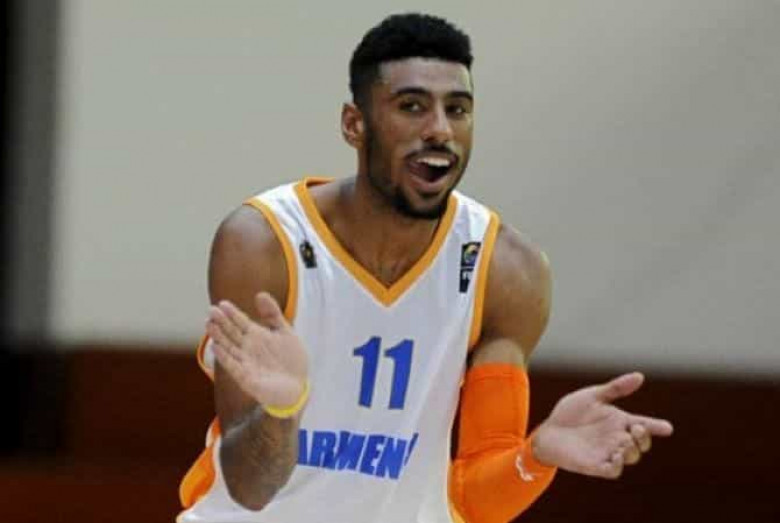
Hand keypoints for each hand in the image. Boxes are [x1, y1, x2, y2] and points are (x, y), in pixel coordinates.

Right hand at [206, 292, 308, 408]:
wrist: (298, 386)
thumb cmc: (291, 359)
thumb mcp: (285, 331)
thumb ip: (273, 314)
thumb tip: (259, 293)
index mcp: (257, 335)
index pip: (240, 321)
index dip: (232, 313)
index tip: (223, 303)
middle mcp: (248, 347)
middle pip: (231, 332)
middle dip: (221, 322)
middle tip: (211, 310)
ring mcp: (245, 362)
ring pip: (228, 347)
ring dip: (218, 337)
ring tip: (209, 324)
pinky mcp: (245, 377)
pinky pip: (232, 365)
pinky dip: (224, 356)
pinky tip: (216, 346)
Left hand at [531, 372, 672, 478]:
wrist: (548, 431)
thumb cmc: (570, 413)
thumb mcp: (592, 396)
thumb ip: (615, 388)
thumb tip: (640, 376)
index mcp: (619, 421)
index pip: (644, 425)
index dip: (657, 426)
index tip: (667, 428)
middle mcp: (616, 438)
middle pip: (641, 444)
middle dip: (644, 438)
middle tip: (635, 428)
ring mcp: (607, 452)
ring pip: (631, 458)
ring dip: (632, 451)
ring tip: (624, 442)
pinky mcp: (594, 465)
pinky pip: (612, 471)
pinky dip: (617, 465)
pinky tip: (614, 455)